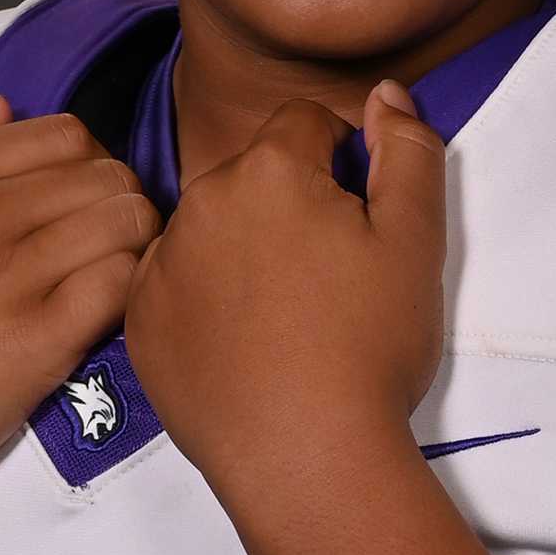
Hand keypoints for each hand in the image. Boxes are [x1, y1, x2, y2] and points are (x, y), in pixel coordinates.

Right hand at [0, 98, 159, 535]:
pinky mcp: (34, 344)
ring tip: (111, 282)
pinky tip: (107, 317)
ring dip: (136, 247)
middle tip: (106, 249)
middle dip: (119, 204)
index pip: (62, 134)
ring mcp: (7, 278)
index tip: (80, 207)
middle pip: (104, 173)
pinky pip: (123, 285)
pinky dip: (133, 293)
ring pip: (126, 220)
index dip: (87, 167)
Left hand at [124, 81, 444, 508]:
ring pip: (211, 230)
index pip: (306, 125)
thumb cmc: (367, 354)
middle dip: (291, 207)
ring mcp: (160, 266)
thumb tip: (385, 95)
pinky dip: (206, 303)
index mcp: (268, 171)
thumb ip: (408, 150)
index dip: (342, 165)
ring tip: (289, 319)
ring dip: (244, 252)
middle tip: (330, 280)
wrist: (308, 459)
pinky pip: (174, 287)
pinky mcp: (139, 323)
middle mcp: (199, 205)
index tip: (357, 222)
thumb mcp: (416, 241)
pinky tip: (247, 345)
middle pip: (254, 176)